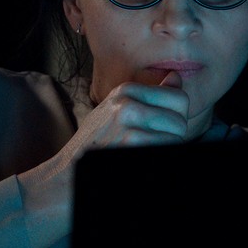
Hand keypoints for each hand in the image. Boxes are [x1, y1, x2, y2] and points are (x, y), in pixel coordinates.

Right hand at [75, 71, 191, 150]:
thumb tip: (176, 77)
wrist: (67, 171)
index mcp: (126, 91)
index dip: (176, 117)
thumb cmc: (96, 142)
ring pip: (176, 138)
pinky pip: (166, 149)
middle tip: (150, 144)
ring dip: (165, 149)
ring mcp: (128, 125)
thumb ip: (150, 95)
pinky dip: (159, 157)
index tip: (162, 128)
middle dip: (172, 137)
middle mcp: (127, 104)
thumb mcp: (118, 110)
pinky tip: (140, 158)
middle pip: (180, 121)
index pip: (179, 98)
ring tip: (143, 150)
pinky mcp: (131, 144)